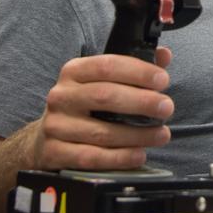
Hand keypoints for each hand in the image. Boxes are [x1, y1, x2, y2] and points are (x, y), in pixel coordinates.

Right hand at [32, 46, 173, 170]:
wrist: (45, 138)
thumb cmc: (82, 106)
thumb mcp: (101, 82)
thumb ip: (133, 68)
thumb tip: (164, 55)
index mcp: (73, 72)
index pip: (107, 65)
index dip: (138, 72)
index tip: (162, 80)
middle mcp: (61, 96)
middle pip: (105, 96)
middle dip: (142, 102)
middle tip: (166, 108)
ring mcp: (56, 125)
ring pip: (101, 132)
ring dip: (137, 134)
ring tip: (161, 135)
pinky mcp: (55, 152)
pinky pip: (92, 157)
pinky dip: (119, 157)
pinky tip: (139, 154)